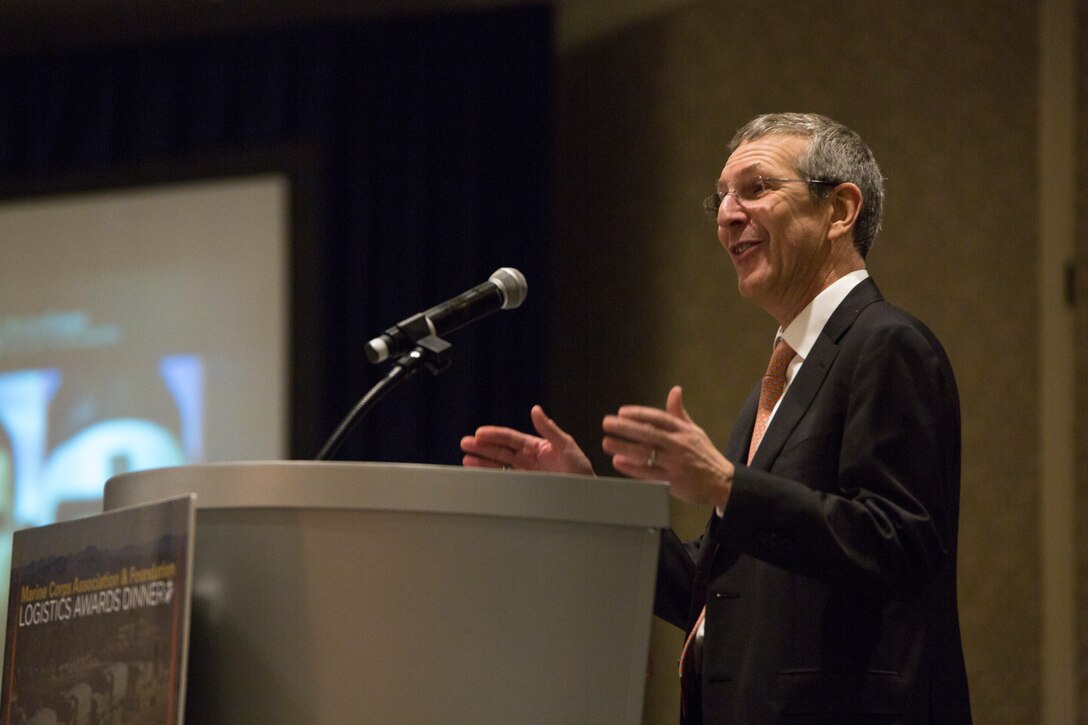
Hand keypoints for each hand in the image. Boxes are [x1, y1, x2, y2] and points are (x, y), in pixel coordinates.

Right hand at [461, 405, 594, 475]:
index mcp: (537, 446)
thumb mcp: (567, 446)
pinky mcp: (525, 486)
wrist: (585, 496)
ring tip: (466, 458)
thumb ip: (549, 429)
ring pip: (500, 463)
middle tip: (465, 443)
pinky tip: (480, 472)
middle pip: (501, 450)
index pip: (511, 438)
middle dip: (483, 446)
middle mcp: (529, 458)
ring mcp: (526, 472)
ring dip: (483, 460)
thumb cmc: (579, 470)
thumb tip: (536, 410)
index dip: (494, 435)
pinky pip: (505, 478)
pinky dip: (492, 474)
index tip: (479, 434)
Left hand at [602, 386, 734, 508]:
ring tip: (607, 442)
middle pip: (649, 433)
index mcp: (684, 431)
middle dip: (626, 427)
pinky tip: (618, 462)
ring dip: (624, 447)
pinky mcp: (673, 481)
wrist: (723, 483)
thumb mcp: (695, 431)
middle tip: (607, 423)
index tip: (621, 412)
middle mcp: (679, 445)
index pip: (659, 418)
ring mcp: (676, 463)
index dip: (639, 414)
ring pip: (646, 453)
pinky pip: (649, 473)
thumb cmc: (705, 455)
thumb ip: (679, 413)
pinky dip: (633, 468)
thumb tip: (675, 390)